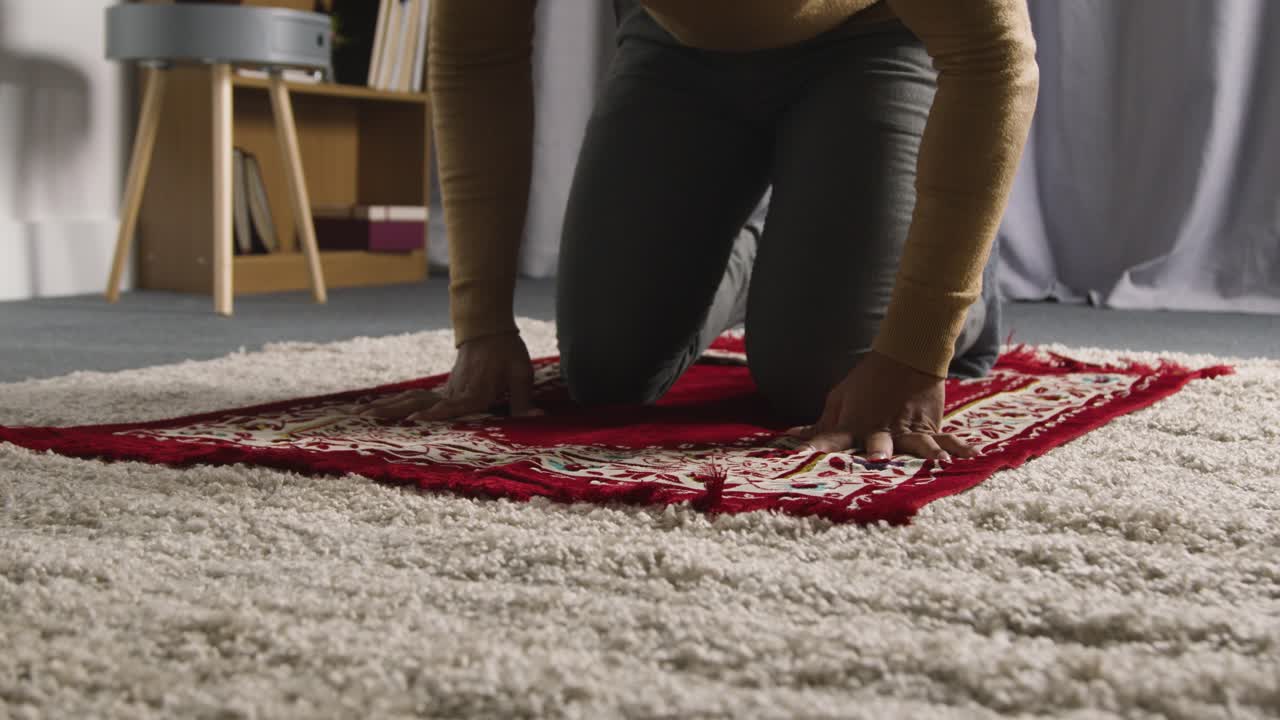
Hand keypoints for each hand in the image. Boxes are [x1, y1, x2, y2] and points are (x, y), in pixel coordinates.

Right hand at [361, 331, 540, 420]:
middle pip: (420, 404)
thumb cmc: (507, 353)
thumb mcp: (521, 374)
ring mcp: (446, 391)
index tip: (416, 419)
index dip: (435, 414)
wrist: (489, 329)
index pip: (453, 406)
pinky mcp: (443, 390)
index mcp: (474, 392)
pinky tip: (379, 409)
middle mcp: (455, 393)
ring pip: (413, 401)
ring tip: (362, 414)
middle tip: (368, 418)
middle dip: (395, 412)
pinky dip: (397, 405)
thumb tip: (534, 419)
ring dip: (388, 408)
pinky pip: (417, 399)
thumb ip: (523, 401)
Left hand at [788, 351, 974, 461]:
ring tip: (936, 463)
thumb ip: (821, 426)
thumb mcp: (839, 399)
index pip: (829, 440)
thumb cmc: (866, 382)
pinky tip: (973, 457)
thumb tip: (792, 440)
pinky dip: (960, 448)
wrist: (905, 356)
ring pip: (916, 444)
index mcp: (852, 425)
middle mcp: (879, 430)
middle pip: (878, 443)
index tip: (800, 457)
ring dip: (924, 452)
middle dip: (878, 451)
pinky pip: (946, 440)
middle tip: (878, 459)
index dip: (814, 448)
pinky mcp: (929, 427)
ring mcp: (907, 429)